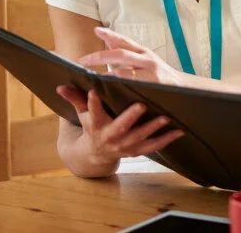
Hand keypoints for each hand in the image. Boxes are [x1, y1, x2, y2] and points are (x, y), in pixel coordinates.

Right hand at [56, 85, 184, 169]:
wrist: (96, 154)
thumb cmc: (92, 126)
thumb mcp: (82, 114)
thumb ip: (75, 99)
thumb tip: (60, 86)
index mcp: (96, 126)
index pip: (92, 113)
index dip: (92, 103)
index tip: (94, 91)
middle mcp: (110, 137)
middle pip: (120, 128)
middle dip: (130, 117)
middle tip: (141, 105)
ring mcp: (124, 146)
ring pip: (139, 138)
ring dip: (153, 129)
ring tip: (166, 117)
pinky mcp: (137, 151)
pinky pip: (153, 146)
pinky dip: (167, 139)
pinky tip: (180, 131)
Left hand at [79, 27, 182, 84]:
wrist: (183, 87)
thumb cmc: (159, 74)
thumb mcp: (145, 59)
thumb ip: (128, 53)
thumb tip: (109, 43)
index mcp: (143, 52)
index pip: (125, 41)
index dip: (111, 35)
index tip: (96, 30)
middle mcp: (148, 59)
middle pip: (122, 54)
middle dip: (101, 57)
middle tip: (83, 60)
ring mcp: (152, 72)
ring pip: (125, 72)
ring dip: (107, 76)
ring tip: (92, 78)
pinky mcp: (155, 85)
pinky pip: (134, 86)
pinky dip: (121, 87)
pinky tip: (110, 90)